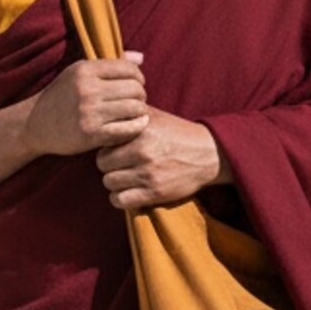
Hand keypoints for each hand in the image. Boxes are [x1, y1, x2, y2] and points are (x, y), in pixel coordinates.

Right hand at [27, 52, 147, 158]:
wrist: (35, 124)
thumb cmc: (61, 96)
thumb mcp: (78, 72)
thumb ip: (110, 64)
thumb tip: (141, 58)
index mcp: (85, 70)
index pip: (129, 69)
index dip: (139, 78)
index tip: (137, 85)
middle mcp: (87, 89)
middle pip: (135, 89)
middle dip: (141, 96)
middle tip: (137, 102)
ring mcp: (89, 112)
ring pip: (134, 109)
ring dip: (141, 112)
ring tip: (135, 114)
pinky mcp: (91, 134)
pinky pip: (127, 129)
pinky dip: (136, 127)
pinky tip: (134, 126)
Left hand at [97, 109, 229, 211]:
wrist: (208, 153)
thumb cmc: (177, 133)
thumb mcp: (154, 116)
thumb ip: (129, 112)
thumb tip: (106, 109)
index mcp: (139, 130)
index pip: (103, 141)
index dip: (107, 146)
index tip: (115, 149)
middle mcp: (142, 150)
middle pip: (102, 163)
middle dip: (109, 165)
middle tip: (120, 165)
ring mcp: (148, 173)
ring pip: (109, 182)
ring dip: (115, 182)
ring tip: (126, 178)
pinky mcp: (154, 192)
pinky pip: (120, 200)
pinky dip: (120, 198)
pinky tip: (129, 192)